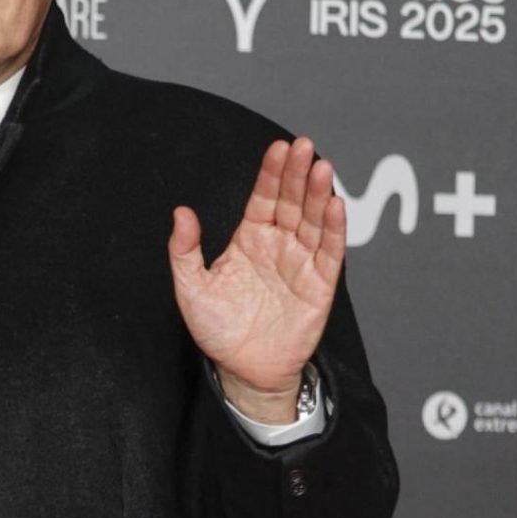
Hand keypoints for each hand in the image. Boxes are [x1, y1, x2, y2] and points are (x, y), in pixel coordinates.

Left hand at [168, 135, 344, 416]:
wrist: (243, 370)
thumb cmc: (218, 330)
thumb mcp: (191, 290)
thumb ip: (184, 251)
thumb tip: (181, 212)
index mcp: (251, 239)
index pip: (264, 198)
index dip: (272, 174)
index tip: (278, 149)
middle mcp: (279, 245)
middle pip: (292, 202)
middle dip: (298, 174)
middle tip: (304, 147)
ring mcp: (301, 262)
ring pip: (314, 221)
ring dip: (319, 195)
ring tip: (322, 169)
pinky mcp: (320, 285)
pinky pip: (330, 253)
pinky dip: (334, 230)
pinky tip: (335, 207)